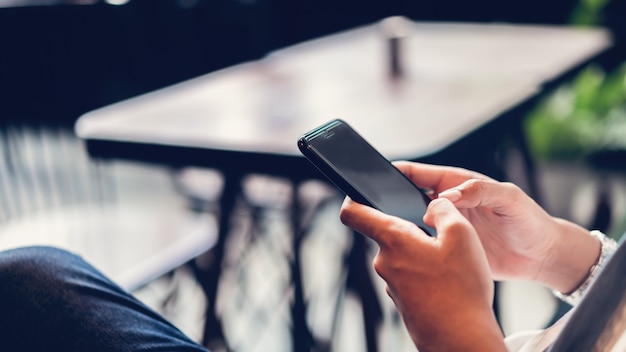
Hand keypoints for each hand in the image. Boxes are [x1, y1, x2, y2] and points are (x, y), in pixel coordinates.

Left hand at [340, 197, 505, 350]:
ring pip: (403, 257)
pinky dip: (426, 275)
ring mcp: (392, 285)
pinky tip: (447, 283)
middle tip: (441, 237)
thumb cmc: (461, 289)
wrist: (462, 340)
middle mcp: (384, 263)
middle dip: (412, 230)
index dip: (351, 198)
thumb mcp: (462, 235)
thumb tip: (432, 204)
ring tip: (450, 264)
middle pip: (388, 234)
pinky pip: (411, 278)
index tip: (358, 191)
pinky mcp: (403, 302)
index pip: (353, 214)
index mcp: (393, 240)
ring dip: (422, 255)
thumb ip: (443, 210)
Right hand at [393, 161, 598, 292]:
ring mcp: (446, 228)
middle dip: (393, 199)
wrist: (541, 257)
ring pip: (413, 223)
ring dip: (401, 225)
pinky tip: (408, 251)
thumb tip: (448, 194)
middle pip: (410, 197)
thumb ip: (481, 191)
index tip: (381, 175)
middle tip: (380, 206)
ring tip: (390, 229)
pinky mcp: (449, 250)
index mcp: (459, 185)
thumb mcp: (510, 198)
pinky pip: (425, 247)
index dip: (400, 172)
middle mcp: (448, 205)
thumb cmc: (530, 221)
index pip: (421, 174)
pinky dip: (413, 248)